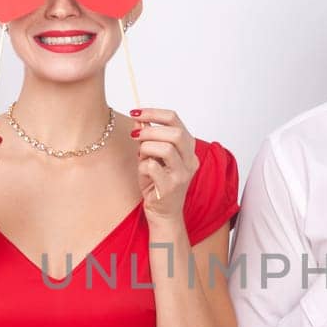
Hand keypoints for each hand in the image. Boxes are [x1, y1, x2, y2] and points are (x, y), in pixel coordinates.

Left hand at [129, 107, 197, 226]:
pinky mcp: (170, 187)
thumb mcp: (153, 157)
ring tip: (140, 156)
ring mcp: (182, 175)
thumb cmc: (158, 184)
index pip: (176, 120)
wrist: (163, 214)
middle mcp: (190, 161)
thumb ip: (149, 139)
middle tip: (135, 136)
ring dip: (146, 148)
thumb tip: (139, 120)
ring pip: (166, 148)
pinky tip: (143, 172)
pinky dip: (142, 166)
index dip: (154, 113)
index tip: (136, 112)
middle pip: (175, 133)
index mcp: (188, 149)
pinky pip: (152, 166)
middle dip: (150, 131)